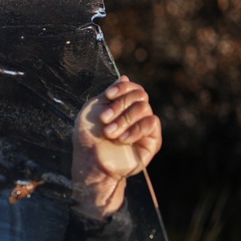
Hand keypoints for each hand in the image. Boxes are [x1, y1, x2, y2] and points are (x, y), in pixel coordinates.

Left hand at [72, 76, 161, 217]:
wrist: (91, 164)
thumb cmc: (88, 138)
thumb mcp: (92, 110)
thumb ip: (109, 93)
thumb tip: (125, 76)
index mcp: (122, 105)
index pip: (132, 87)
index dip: (122, 88)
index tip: (107, 96)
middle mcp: (135, 114)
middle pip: (139, 95)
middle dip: (119, 105)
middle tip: (104, 120)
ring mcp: (144, 127)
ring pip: (144, 108)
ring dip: (124, 119)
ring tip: (109, 133)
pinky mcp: (152, 141)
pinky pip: (152, 123)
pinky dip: (135, 129)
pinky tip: (122, 139)